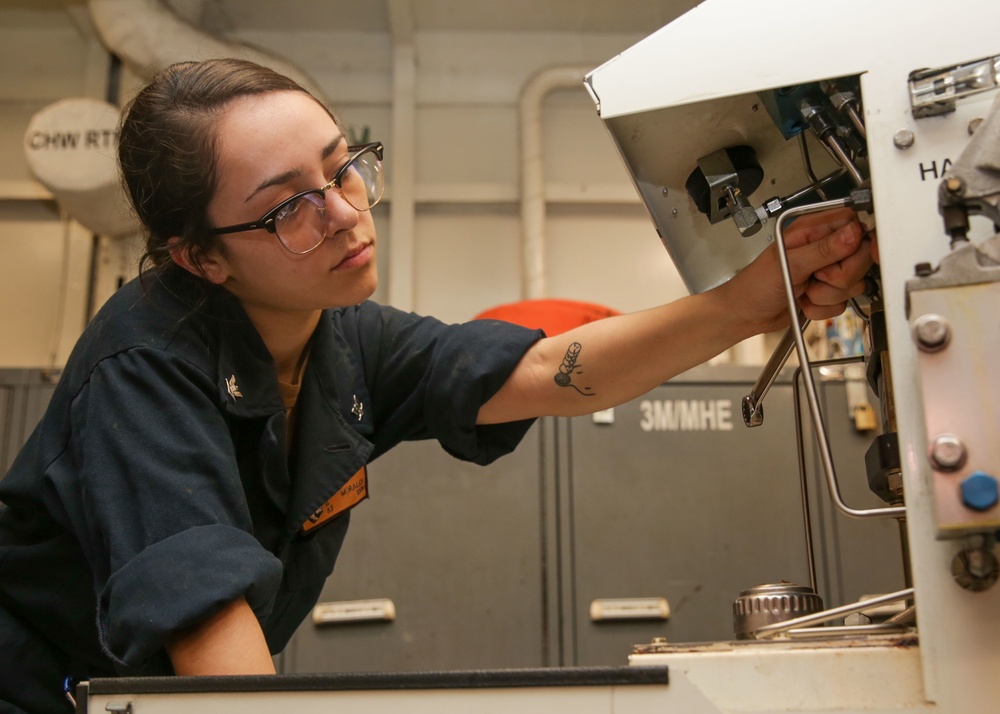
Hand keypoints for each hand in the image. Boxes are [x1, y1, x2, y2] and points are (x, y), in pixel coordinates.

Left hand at [724, 207, 872, 333]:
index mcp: (813, 230)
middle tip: (815, 277)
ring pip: (854, 284)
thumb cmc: (754, 284)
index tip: (842, 258)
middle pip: (861, 258)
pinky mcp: (829, 293)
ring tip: (803, 290)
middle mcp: (824, 248)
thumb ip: (823, 249)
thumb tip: (853, 232)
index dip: (856, 243)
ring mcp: (828, 271)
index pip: (855, 225)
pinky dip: (822, 308)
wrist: (745, 314)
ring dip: (826, 295)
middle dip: (839, 276)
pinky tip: (804, 302)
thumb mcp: (789, 263)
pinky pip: (843, 303)